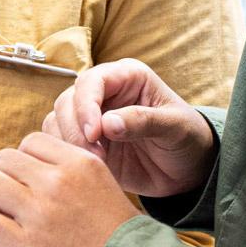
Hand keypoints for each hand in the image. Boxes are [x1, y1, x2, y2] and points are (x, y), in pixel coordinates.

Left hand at [0, 132, 140, 246]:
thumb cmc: (115, 235)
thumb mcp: (102, 184)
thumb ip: (71, 169)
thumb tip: (35, 163)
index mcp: (78, 162)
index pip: (30, 141)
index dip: (23, 161)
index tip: (27, 181)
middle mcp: (57, 181)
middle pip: (3, 158)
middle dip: (1, 177)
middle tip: (6, 199)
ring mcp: (39, 212)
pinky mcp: (24, 245)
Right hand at [42, 59, 215, 197]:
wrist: (187, 169)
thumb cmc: (187, 138)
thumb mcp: (175, 127)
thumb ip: (144, 121)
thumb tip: (108, 123)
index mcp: (127, 76)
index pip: (93, 81)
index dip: (87, 105)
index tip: (94, 133)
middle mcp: (105, 93)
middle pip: (68, 100)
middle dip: (75, 128)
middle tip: (95, 155)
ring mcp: (92, 118)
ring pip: (58, 120)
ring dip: (68, 142)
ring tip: (96, 162)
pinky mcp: (85, 142)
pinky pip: (60, 142)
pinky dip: (66, 154)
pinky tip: (88, 167)